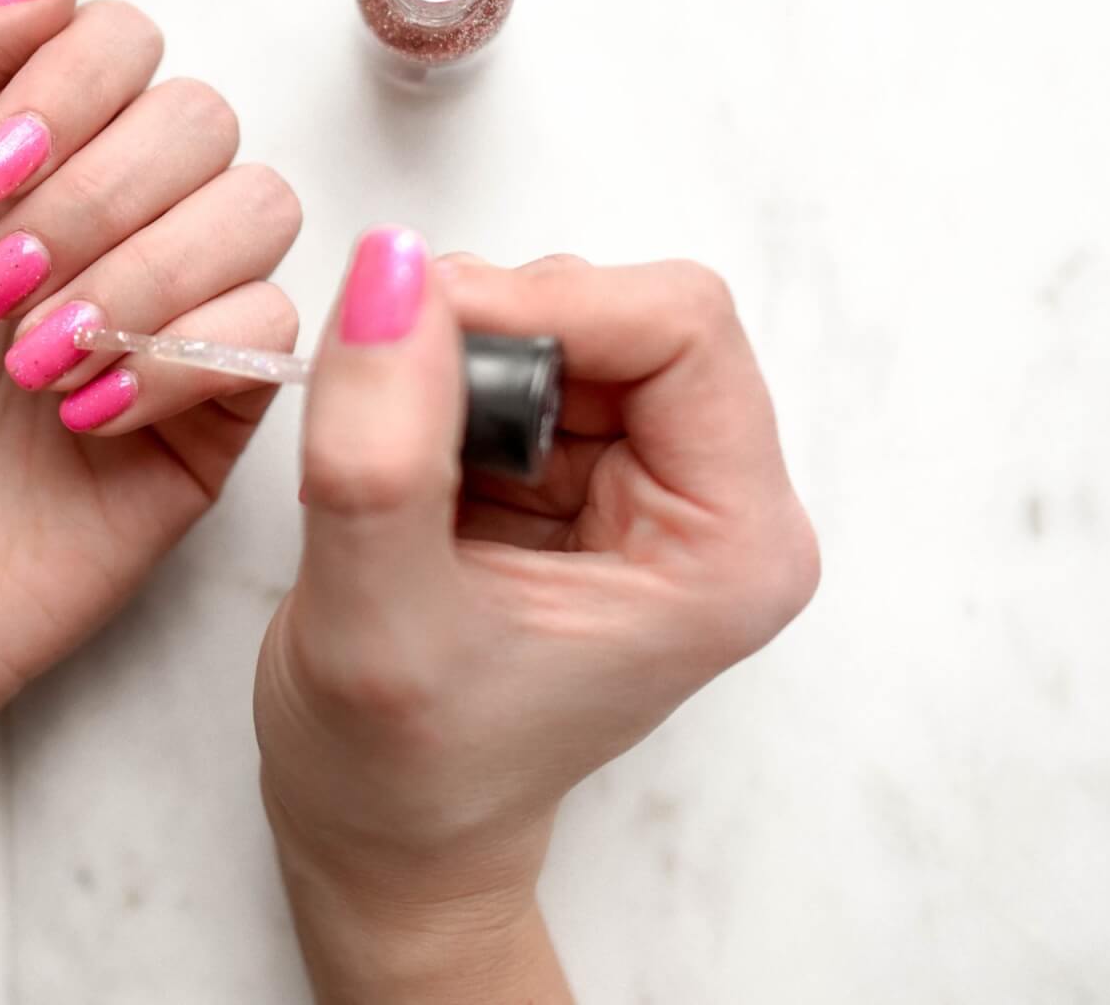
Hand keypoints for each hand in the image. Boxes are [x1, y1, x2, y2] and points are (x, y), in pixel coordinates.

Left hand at [0, 0, 300, 868]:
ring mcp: (173, 307)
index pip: (118, 40)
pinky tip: (85, 418)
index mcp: (15, 153)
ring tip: (35, 366)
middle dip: (96, 199)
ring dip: (140, 278)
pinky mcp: (219, 404)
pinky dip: (177, 361)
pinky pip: (272, 327)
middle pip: (199, 114)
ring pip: (258, 205)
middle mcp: (108, 214)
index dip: (70, 90)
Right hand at [254, 231, 817, 1000]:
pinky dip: (434, 381)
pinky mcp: (576, 473)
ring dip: (451, 359)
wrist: (383, 839)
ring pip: (557, 322)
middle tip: (388, 418)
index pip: (681, 325)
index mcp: (731, 546)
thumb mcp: (377, 622)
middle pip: (620, 310)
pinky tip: (401, 466)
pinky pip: (508, 356)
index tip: (411, 335)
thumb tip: (390, 272)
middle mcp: (712, 502)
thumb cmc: (401, 776)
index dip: (542, 303)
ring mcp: (644, 483)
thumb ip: (382, 452)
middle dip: (488, 334)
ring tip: (391, 468)